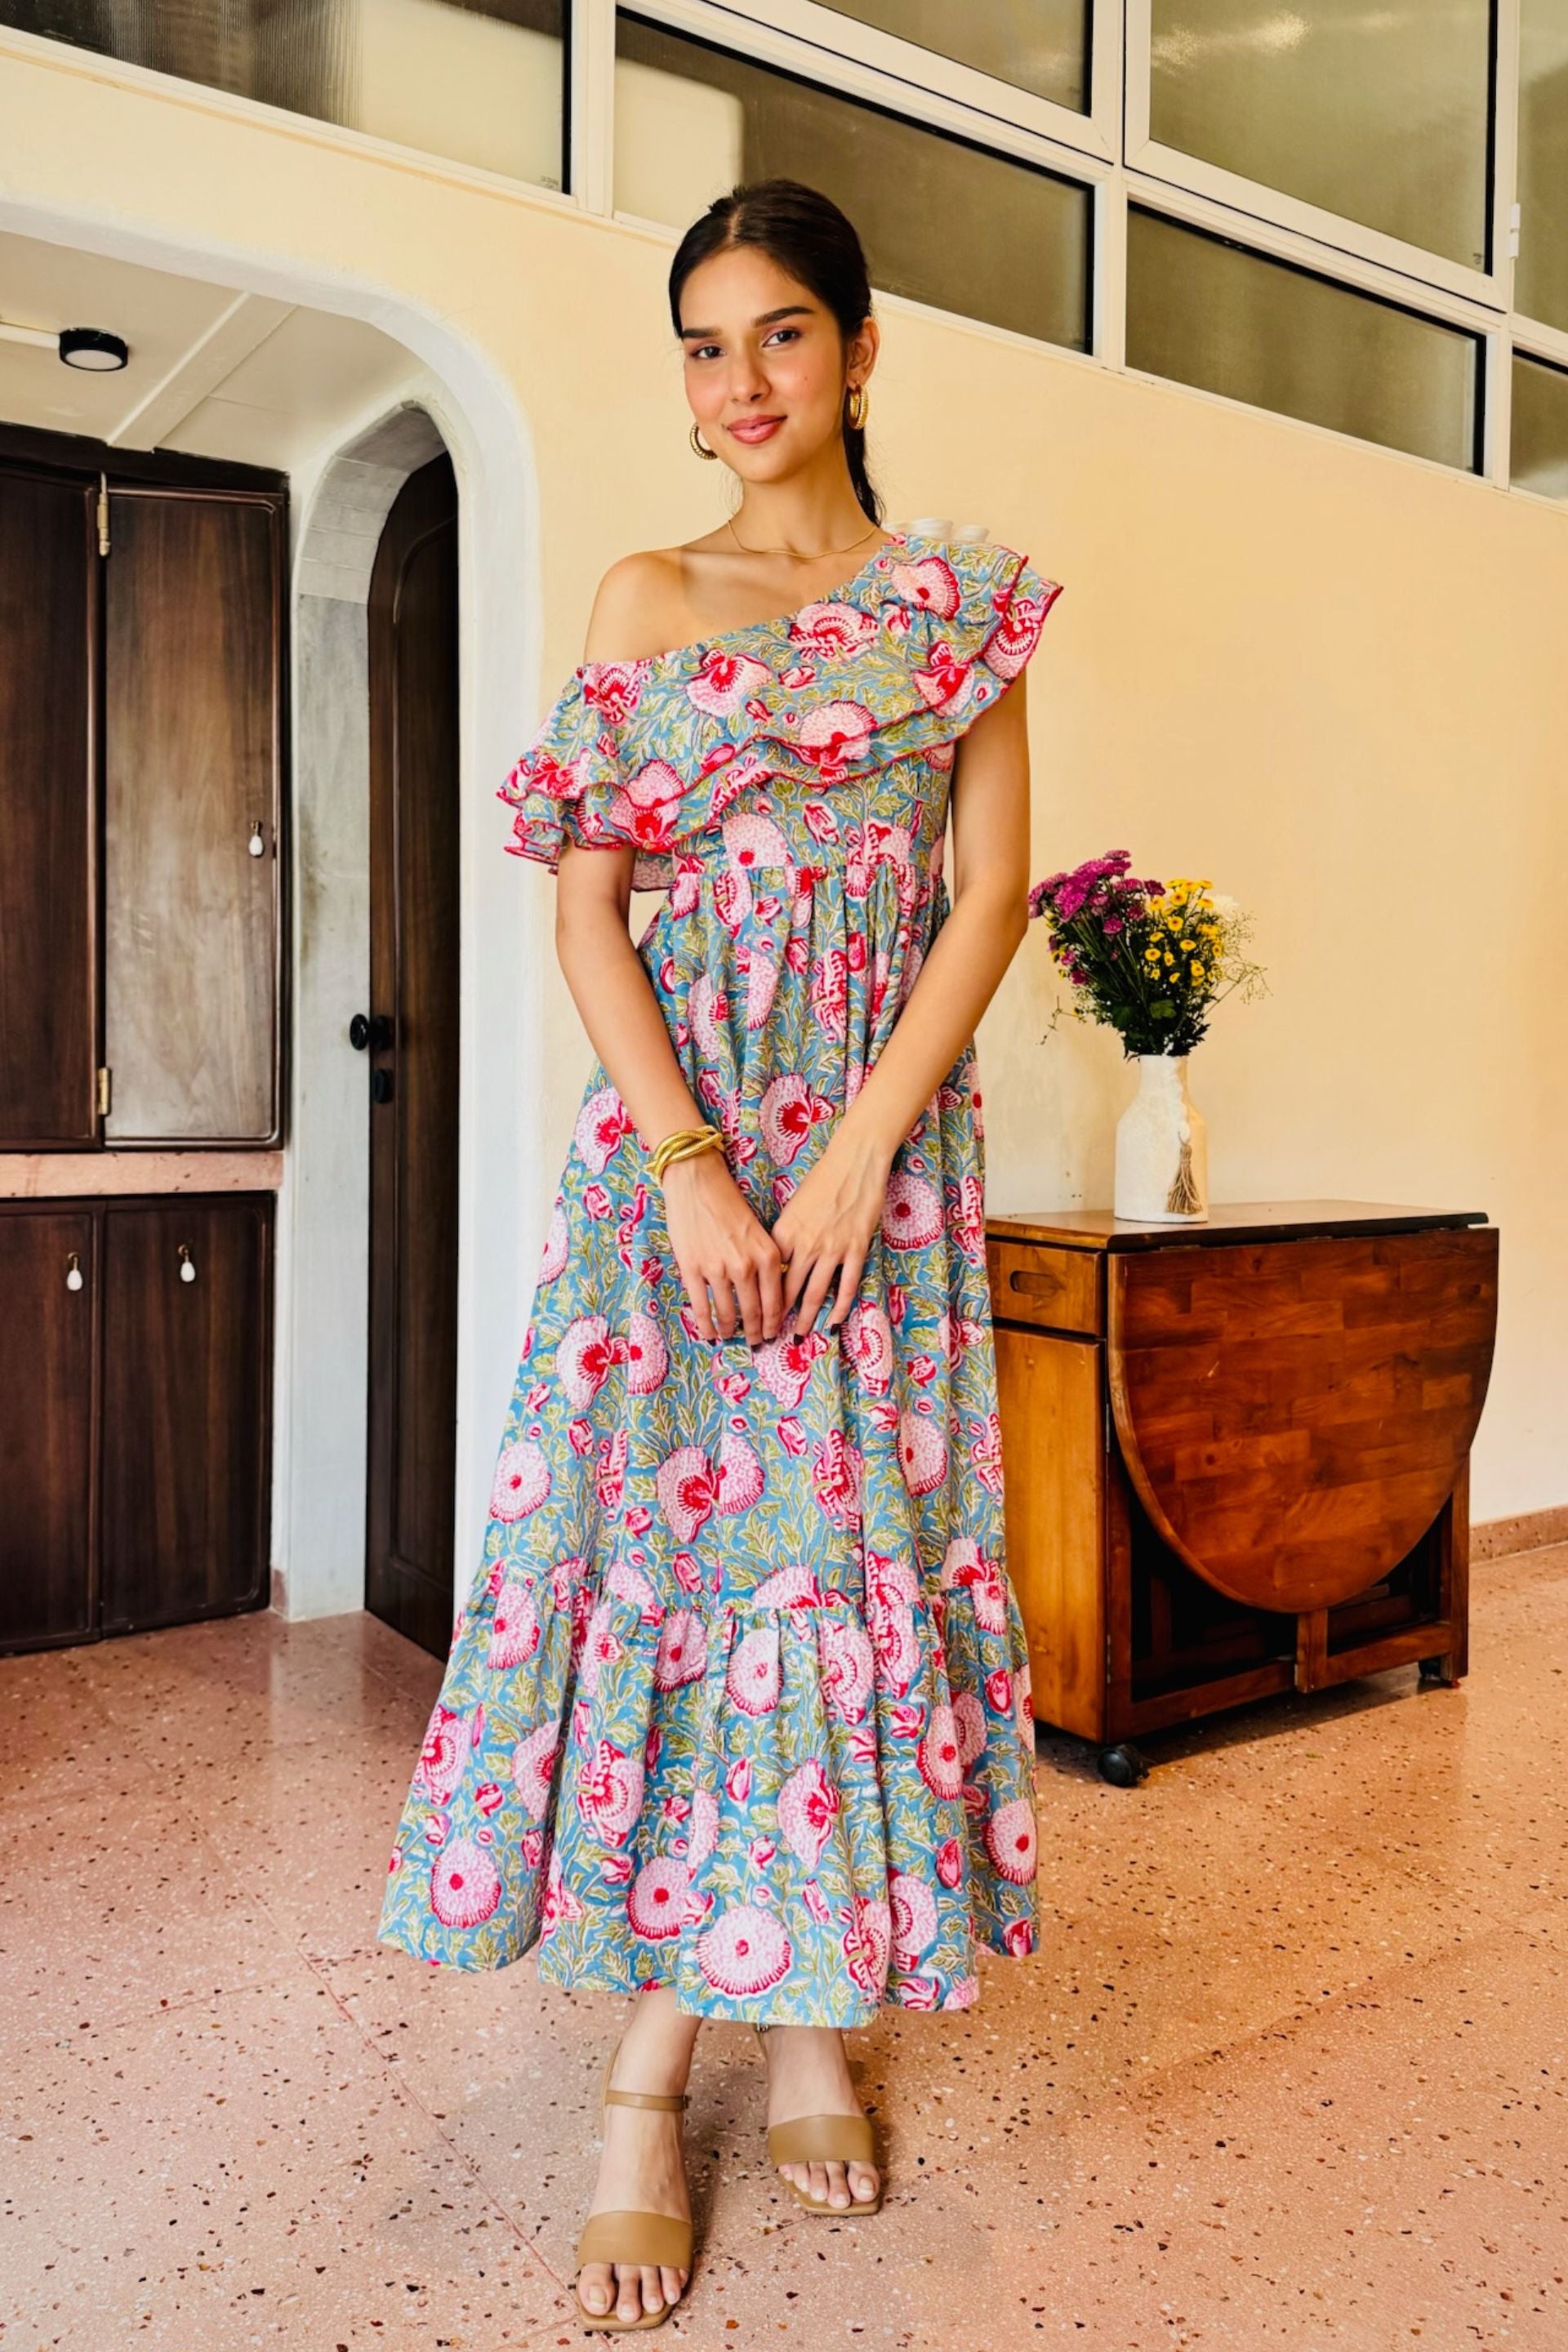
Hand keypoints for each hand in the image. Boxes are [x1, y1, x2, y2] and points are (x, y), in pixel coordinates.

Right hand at [660, 1151, 788, 1343]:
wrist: (699, 1182)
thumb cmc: (731, 1204)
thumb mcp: (760, 1233)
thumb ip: (766, 1263)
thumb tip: (767, 1296)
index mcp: (769, 1256)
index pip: (776, 1302)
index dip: (775, 1323)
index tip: (773, 1334)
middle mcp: (746, 1266)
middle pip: (754, 1312)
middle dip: (756, 1333)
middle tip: (756, 1344)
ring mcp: (718, 1269)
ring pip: (728, 1313)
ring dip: (730, 1331)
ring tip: (729, 1337)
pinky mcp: (693, 1268)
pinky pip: (702, 1307)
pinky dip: (706, 1325)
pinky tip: (708, 1334)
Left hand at [771, 1123, 893, 1334]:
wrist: (854, 1162)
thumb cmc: (822, 1180)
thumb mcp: (793, 1207)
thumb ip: (786, 1236)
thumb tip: (778, 1262)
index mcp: (785, 1233)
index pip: (769, 1273)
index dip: (761, 1297)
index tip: (754, 1314)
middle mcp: (805, 1244)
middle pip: (789, 1289)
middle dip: (778, 1317)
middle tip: (770, 1336)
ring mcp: (832, 1249)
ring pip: (816, 1293)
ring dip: (806, 1319)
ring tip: (799, 1337)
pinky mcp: (855, 1249)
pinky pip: (846, 1285)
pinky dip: (840, 1307)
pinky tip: (833, 1323)